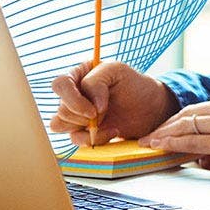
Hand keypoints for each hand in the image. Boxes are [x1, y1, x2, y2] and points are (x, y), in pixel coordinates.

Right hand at [50, 61, 179, 145]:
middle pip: (61, 108)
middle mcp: (74, 94)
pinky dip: (93, 139)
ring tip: (107, 123)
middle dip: (84, 116)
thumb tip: (91, 109)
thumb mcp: (117, 71)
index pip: (60, 85)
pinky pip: (75, 139)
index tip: (94, 110)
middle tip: (105, 113)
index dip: (72, 100)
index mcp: (79, 74)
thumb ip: (97, 81)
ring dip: (84, 128)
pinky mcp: (82, 130)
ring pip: (60, 124)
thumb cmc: (134, 84)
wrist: (150, 107)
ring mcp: (76, 113)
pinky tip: (113, 131)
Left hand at [138, 90, 209, 182]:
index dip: (177, 119)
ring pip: (187, 125)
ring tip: (147, 142)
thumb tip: (203, 157)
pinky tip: (161, 148)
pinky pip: (193, 141)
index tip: (163, 128)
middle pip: (188, 113)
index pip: (199, 108)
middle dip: (165, 125)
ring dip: (164, 134)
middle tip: (148, 135)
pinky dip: (173, 144)